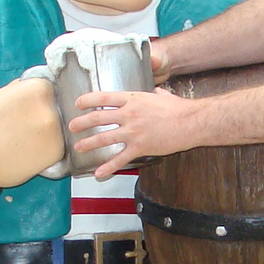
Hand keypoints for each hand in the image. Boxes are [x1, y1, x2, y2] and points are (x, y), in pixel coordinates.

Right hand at [0, 76, 65, 187]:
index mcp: (40, 88)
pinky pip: (58, 147)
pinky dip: (47, 150)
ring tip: (27, 139)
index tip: (28, 110)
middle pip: (57, 110)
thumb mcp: (8, 93)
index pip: (51, 90)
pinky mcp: (57, 152)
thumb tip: (44, 89)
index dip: (40, 101)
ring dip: (49, 134)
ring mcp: (56, 131)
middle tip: (26, 127)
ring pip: (60, 129)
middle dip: (44, 118)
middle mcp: (51, 107)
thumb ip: (29, 90)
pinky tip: (30, 150)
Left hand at [74, 88, 207, 176]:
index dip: (88, 100)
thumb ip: (155, 93)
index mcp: (133, 99)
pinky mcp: (140, 147)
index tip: (78, 104)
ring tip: (79, 147)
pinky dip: (108, 167)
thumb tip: (156, 90)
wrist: (191, 122)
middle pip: (99, 118)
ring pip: (104, 138)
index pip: (104, 98)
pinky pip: (120, 159)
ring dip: (89, 143)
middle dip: (82, 123)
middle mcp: (129, 114)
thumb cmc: (179, 108)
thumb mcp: (163, 95)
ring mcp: (133, 132)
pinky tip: (99, 173)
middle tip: (72, 127)